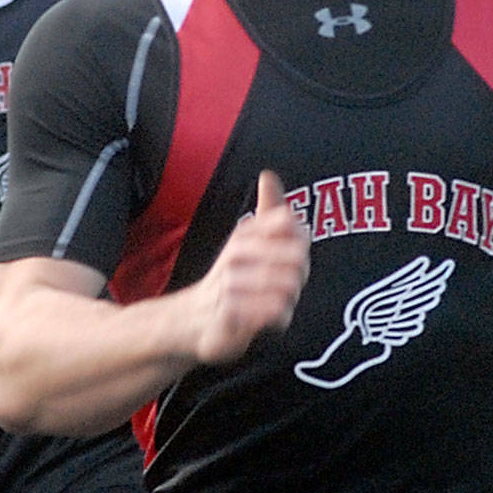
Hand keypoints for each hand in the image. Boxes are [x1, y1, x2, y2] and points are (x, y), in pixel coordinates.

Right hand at [192, 171, 309, 364]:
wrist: (191, 317)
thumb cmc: (231, 276)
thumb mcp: (246, 239)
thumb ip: (266, 209)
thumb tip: (268, 174)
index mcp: (244, 234)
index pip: (290, 224)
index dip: (301, 242)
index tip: (293, 253)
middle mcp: (236, 254)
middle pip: (297, 259)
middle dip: (300, 274)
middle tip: (290, 282)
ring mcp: (231, 284)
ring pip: (288, 288)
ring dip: (291, 297)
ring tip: (280, 299)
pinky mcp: (230, 314)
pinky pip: (273, 313)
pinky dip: (280, 316)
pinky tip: (272, 316)